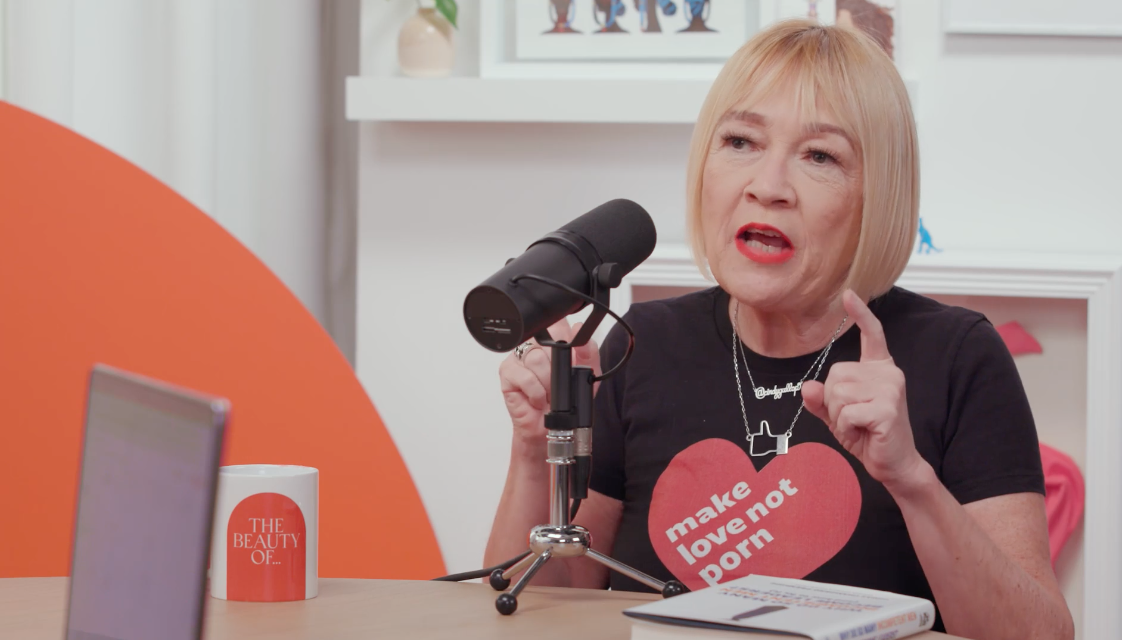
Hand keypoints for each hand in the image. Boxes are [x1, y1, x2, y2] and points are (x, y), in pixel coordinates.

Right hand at [498, 319, 601, 452]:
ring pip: (537, 359)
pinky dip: (536, 392)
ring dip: (547, 383)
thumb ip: (589, 352)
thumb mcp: (586, 376)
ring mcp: (518, 357)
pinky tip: (537, 399)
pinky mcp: (507, 372)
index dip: (563, 333)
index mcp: (552, 342)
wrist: (547, 428)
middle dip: (558, 368)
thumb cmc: (564, 401)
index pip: (556, 322)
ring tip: (548, 394)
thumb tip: (579, 329)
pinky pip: (526, 376)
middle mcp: (534, 346)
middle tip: (558, 384)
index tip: (570, 352)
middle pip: (548, 342)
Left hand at [801, 290, 927, 490]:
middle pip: (835, 375)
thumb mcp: (838, 417)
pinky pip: (845, 413)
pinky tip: (862, 434)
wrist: (894, 464)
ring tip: (858, 426)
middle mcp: (888, 373)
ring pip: (838, 393)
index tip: (849, 294)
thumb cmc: (868, 436)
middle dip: (833, 403)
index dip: (861, 314)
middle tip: (852, 419)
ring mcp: (891, 389)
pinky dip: (845, 428)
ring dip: (838, 417)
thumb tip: (808, 387)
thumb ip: (822, 401)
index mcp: (879, 369)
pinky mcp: (888, 408)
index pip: (872, 335)